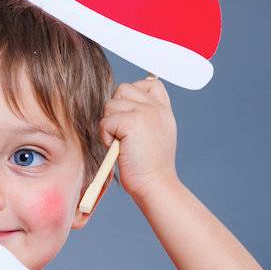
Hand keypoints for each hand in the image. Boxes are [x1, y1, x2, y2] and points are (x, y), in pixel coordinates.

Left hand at [101, 77, 178, 202]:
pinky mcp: (133, 122)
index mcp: (164, 111)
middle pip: (123, 89)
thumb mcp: (156, 135)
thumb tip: (124, 102)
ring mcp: (146, 113)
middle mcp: (157, 109)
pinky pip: (106, 120)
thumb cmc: (150, 168)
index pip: (149, 83)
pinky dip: (106, 135)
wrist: (155, 186)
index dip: (135, 93)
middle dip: (116, 110)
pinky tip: (119, 149)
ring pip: (112, 104)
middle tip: (124, 134)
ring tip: (122, 144)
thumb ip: (147, 116)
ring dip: (110, 125)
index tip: (132, 115)